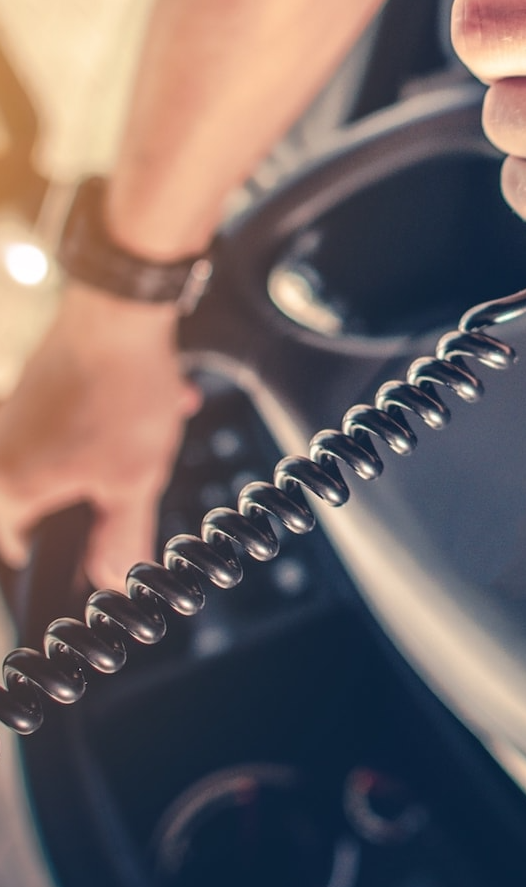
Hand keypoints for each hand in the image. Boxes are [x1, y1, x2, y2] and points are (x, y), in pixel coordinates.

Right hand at [0, 285, 199, 588]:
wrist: (120, 309)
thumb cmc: (119, 389)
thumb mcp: (134, 482)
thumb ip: (121, 538)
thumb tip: (115, 578)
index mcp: (9, 487)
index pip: (19, 548)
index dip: (64, 554)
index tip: (96, 546)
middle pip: (47, 500)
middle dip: (100, 493)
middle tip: (132, 477)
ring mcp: (12, 416)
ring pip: (66, 456)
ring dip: (112, 453)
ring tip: (150, 435)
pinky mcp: (33, 388)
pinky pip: (70, 420)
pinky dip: (106, 421)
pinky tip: (149, 405)